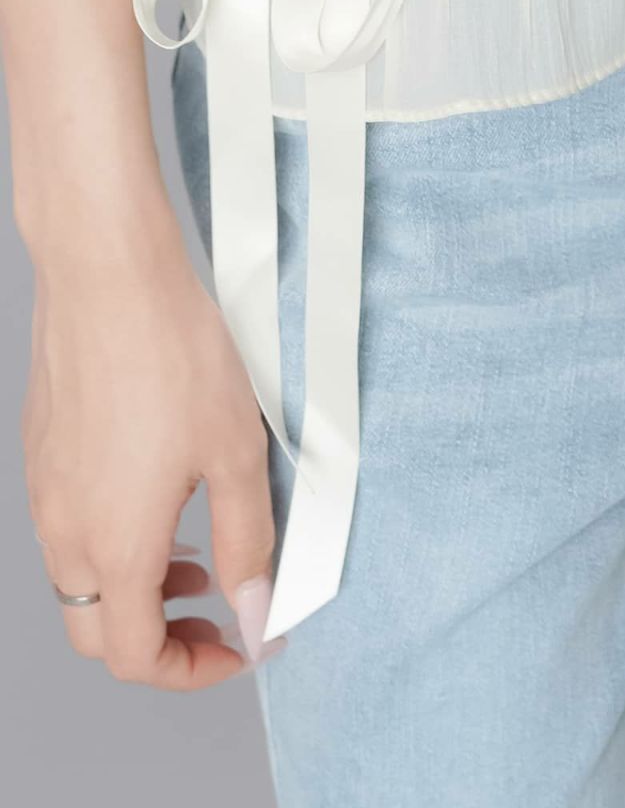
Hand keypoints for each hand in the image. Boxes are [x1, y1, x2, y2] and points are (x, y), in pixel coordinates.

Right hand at [21, 209, 282, 688]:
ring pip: (81, 583)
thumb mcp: (236, 456)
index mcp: (115, 546)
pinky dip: (116, 544)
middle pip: (100, 633)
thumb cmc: (173, 355)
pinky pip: (70, 530)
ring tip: (197, 558)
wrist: (109, 278)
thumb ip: (247, 543)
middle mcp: (66, 531)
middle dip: (162, 642)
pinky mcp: (43, 456)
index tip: (241, 645)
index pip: (137, 657)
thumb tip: (258, 609)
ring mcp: (45, 493)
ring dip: (139, 590)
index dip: (193, 670)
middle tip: (219, 616)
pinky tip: (162, 498)